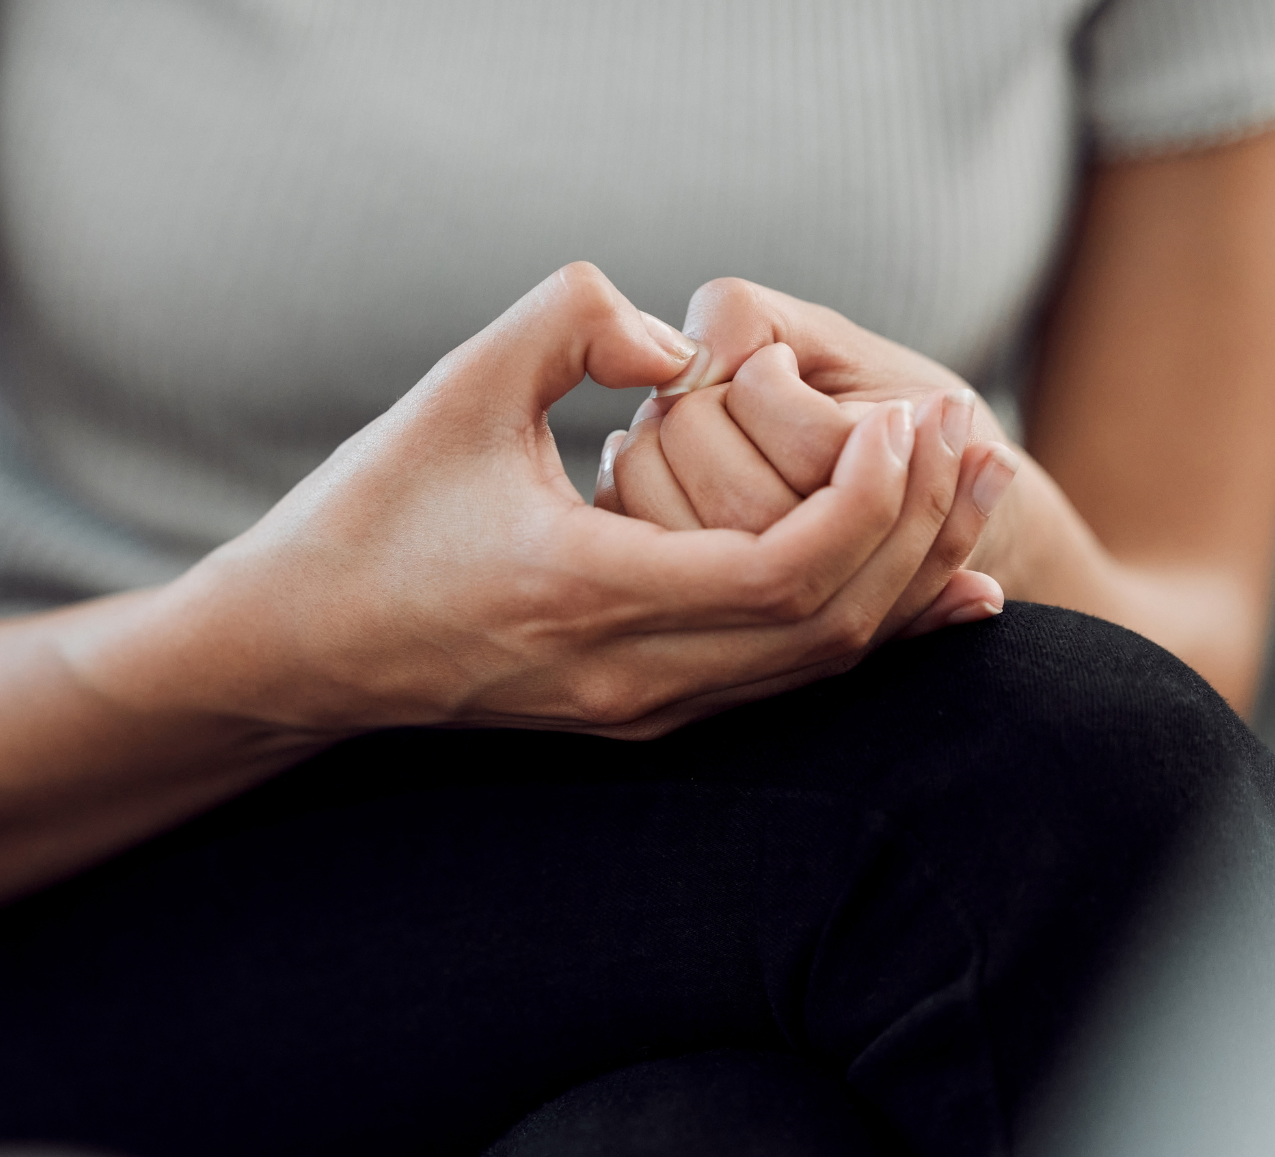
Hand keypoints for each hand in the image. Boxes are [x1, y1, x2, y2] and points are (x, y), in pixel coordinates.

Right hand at [128, 264, 972, 739]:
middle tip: (975, 435)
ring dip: (907, 579)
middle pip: (829, 626)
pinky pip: (786, 683)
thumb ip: (574, 321)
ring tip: (973, 492)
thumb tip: (685, 342)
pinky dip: (867, 630)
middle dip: (921, 531)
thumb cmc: (368, 514)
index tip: (907, 417)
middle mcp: (630, 677)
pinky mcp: (641, 716)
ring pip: (818, 667)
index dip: (871, 497)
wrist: (298, 651)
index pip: (786, 571)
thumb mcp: (458, 387)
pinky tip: (934, 591)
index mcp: (588, 593)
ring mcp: (640, 711)